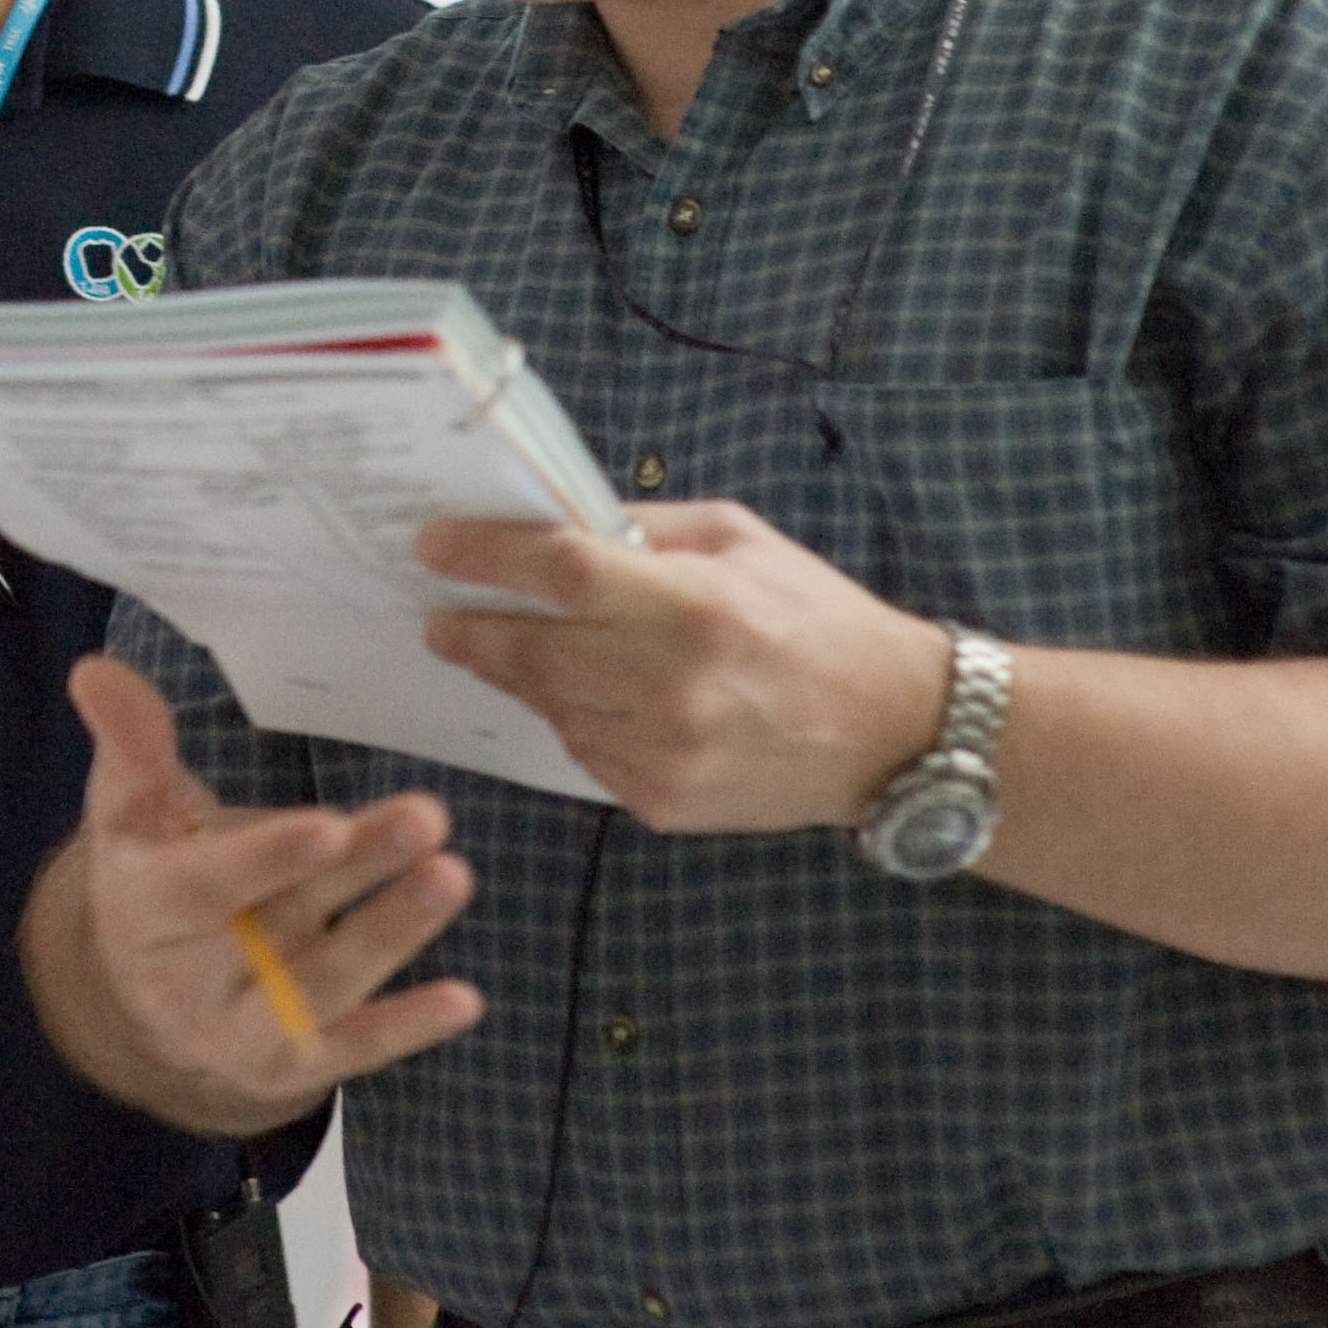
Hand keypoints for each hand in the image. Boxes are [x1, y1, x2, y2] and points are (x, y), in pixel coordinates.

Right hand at [49, 656, 483, 1127]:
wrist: (150, 990)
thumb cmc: (153, 873)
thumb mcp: (133, 808)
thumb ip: (131, 742)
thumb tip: (96, 670)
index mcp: (141, 911)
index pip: (202, 887)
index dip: (267, 859)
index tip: (329, 826)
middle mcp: (185, 983)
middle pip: (280, 925)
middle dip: (357, 872)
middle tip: (425, 819)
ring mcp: (238, 1032)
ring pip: (323, 984)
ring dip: (393, 932)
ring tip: (454, 874)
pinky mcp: (289, 1066)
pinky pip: (352, 1048)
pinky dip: (408, 1027)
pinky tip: (465, 1000)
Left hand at [417, 503, 952, 832]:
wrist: (893, 731)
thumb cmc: (816, 619)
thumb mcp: (739, 539)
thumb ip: (645, 531)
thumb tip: (558, 524)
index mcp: (694, 606)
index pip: (560, 572)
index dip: (487, 557)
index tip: (434, 546)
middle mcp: (673, 685)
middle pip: (534, 652)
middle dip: (473, 630)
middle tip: (439, 613)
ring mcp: (666, 754)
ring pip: (552, 709)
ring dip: (522, 677)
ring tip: (508, 648)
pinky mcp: (664, 803)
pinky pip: (586, 753)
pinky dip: (574, 720)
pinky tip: (590, 696)